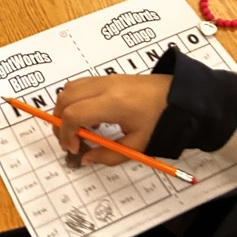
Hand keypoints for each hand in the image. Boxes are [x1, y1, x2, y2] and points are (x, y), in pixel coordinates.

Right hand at [54, 74, 171, 165]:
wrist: (176, 95)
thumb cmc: (160, 119)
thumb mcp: (137, 145)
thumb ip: (109, 155)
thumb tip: (85, 159)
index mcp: (114, 103)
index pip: (74, 114)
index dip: (67, 134)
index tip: (74, 149)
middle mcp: (104, 87)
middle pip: (65, 99)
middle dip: (60, 123)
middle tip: (70, 142)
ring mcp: (103, 79)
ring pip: (68, 90)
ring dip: (64, 110)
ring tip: (79, 130)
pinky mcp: (105, 77)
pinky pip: (78, 86)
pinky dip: (73, 101)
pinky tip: (89, 117)